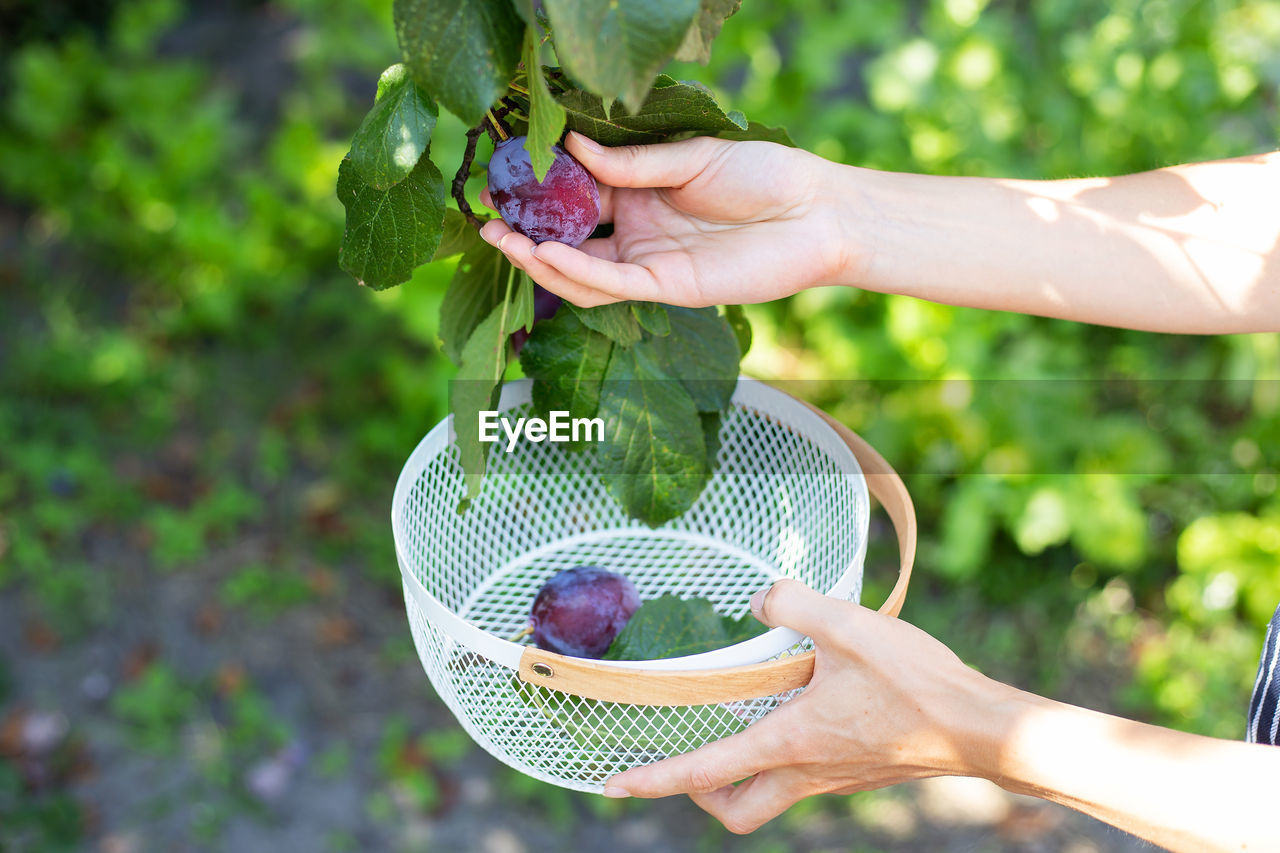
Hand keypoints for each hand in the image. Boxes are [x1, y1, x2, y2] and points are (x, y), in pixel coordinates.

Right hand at [479, 132, 849, 307]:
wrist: (817, 211)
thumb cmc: (763, 176)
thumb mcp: (690, 157)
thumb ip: (630, 163)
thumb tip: (570, 146)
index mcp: (641, 195)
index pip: (578, 196)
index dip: (540, 191)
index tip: (502, 176)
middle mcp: (638, 232)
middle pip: (570, 239)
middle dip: (524, 231)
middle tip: (484, 217)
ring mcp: (650, 262)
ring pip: (583, 270)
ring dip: (539, 258)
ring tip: (501, 238)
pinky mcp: (669, 287)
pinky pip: (613, 284)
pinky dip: (577, 272)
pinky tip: (546, 253)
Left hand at [602, 580, 999, 833]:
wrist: (981, 728)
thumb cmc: (916, 684)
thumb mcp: (846, 627)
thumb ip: (792, 606)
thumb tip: (757, 600)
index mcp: (789, 743)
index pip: (704, 771)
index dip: (653, 779)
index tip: (613, 785)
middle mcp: (806, 772)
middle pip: (737, 810)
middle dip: (702, 794)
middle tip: (691, 762)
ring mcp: (836, 779)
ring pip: (771, 796)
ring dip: (745, 773)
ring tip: (741, 725)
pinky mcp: (861, 773)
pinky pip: (807, 777)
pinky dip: (786, 755)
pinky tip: (802, 708)